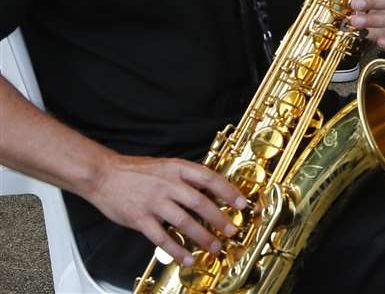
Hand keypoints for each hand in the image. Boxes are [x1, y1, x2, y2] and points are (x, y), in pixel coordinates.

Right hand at [86, 153, 248, 266]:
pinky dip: (176, 249)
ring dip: (202, 236)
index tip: (241, 203)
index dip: (228, 191)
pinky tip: (187, 258)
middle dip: (219, 218)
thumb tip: (211, 190)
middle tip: (231, 230)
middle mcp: (168, 184)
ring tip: (215, 246)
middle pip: (200, 202)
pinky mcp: (140, 219)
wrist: (104, 175)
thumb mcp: (167, 166)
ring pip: (183, 221)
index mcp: (177, 168)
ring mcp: (154, 202)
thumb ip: (187, 177)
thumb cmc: (137, 171)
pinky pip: (161, 237)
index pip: (209, 178)